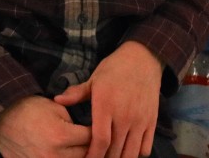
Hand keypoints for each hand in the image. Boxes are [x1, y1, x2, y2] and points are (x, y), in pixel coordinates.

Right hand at [0, 96, 91, 157]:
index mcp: (61, 136)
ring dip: (79, 154)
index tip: (97, 126)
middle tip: (89, 138)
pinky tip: (64, 152)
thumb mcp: (56, 108)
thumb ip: (75, 123)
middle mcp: (55, 155)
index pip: (91, 138)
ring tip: (77, 146)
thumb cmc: (30, 109)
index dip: (96, 130)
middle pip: (86, 155)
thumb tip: (89, 134)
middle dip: (90, 145)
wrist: (3, 117)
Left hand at [54, 42, 162, 157]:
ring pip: (131, 153)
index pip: (100, 140)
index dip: (93, 156)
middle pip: (115, 151)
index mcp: (106, 106)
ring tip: (110, 157)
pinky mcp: (152, 122)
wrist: (142, 60)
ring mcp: (140, 121)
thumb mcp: (93, 79)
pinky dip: (136, 154)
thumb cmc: (114, 69)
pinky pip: (145, 148)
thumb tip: (56, 100)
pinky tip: (127, 151)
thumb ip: (76, 93)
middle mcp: (124, 116)